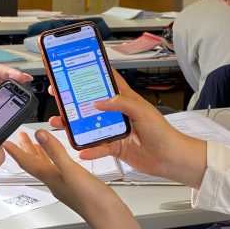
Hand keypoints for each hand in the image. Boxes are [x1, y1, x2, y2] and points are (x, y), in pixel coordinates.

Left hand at [5, 130, 153, 228]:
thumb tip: (39, 135)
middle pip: (35, 164)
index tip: (5, 142)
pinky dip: (54, 159)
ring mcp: (64, 184)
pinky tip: (58, 157)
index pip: (28, 163)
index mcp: (50, 178)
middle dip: (25, 150)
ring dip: (38, 154)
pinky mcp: (74, 185)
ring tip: (34, 143)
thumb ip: (55, 152)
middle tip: (19, 137)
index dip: (16, 151)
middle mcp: (54, 181)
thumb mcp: (71, 170)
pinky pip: (58, 169)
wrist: (107, 216)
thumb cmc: (90, 198)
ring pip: (46, 166)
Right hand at [48, 74, 206, 187]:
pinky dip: (89, 149)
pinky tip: (81, 150)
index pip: (107, 83)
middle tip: (59, 97)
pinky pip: (98, 148)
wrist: (170, 158)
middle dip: (74, 101)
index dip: (92, 75)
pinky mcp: (115, 147)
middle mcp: (118, 114)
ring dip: (75, 126)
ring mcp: (115, 131)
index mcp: (126, 100)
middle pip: (91, 105)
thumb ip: (122, 103)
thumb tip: (100, 101)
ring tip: (60, 124)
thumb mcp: (142, 111)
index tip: (75, 70)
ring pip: (90, 126)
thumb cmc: (163, 132)